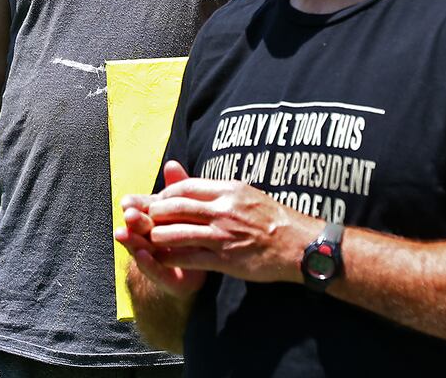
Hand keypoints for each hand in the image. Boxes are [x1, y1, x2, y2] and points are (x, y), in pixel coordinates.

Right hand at [116, 161, 206, 297]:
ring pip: (142, 248)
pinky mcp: (168, 279)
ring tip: (123, 234)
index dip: (135, 205)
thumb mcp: (188, 208)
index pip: (143, 210)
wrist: (210, 267)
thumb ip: (179, 188)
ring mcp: (158, 259)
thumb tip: (171, 163)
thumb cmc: (193, 233)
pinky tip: (141, 255)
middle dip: (133, 221)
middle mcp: (152, 239)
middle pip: (141, 228)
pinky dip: (148, 263)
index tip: (126, 201)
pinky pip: (156, 271)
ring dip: (132, 241)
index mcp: (157, 220)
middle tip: (128, 215)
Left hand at [143, 165, 317, 283]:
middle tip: (145, 218)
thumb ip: (222, 192)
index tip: (157, 200)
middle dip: (155, 212)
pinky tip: (161, 258)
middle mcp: (223, 209)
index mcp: (228, 190)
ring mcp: (223, 234)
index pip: (185, 188)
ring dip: (158, 235)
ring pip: (178, 232)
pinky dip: (171, 257)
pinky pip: (190, 257)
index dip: (166, 194)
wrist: (300, 245)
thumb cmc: (275, 219)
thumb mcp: (248, 194)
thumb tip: (199, 187)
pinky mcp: (226, 258)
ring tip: (148, 237)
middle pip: (176, 207)